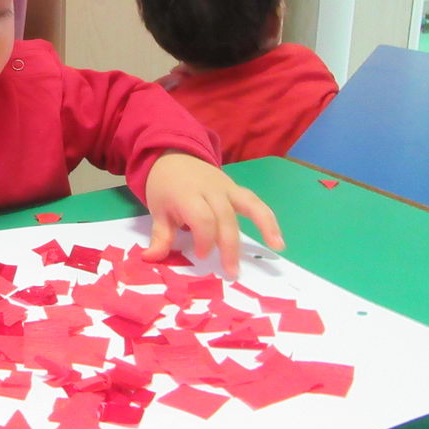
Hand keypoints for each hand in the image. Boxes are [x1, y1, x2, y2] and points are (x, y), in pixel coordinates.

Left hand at [141, 151, 283, 278]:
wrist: (174, 156)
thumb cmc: (165, 188)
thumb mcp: (157, 209)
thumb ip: (160, 235)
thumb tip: (150, 259)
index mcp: (188, 194)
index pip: (202, 218)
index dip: (204, 239)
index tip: (200, 255)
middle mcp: (211, 190)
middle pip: (225, 217)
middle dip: (229, 245)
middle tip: (231, 271)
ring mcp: (227, 188)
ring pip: (248, 205)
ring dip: (264, 225)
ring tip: (277, 246)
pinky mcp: (236, 189)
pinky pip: (255, 202)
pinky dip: (269, 219)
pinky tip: (278, 239)